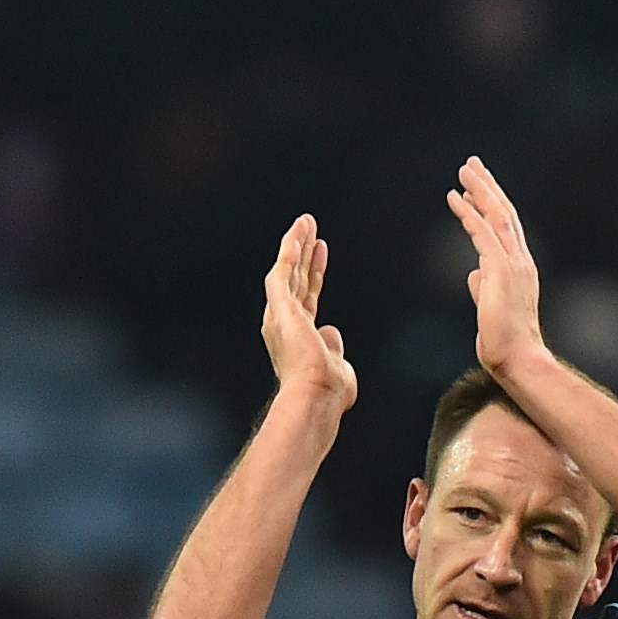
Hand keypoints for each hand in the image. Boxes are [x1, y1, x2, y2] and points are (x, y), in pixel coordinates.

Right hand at [259, 214, 357, 422]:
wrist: (315, 396)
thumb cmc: (328, 392)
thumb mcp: (337, 366)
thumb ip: (333, 348)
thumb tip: (331, 331)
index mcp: (297, 338)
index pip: (306, 298)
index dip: (314, 274)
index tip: (320, 254)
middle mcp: (284, 325)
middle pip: (296, 280)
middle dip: (303, 253)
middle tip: (310, 229)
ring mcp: (280, 315)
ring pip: (289, 271)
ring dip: (296, 244)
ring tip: (306, 222)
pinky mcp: (280, 307)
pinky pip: (284, 271)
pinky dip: (290, 249)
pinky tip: (298, 231)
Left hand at [445, 157, 548, 379]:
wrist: (519, 359)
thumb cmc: (505, 342)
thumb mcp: (490, 308)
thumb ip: (484, 287)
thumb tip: (473, 274)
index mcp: (521, 269)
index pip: (507, 229)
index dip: (491, 205)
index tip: (476, 189)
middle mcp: (521, 260)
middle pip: (504, 213)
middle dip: (487, 187)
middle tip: (472, 165)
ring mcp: (513, 264)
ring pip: (496, 216)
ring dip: (479, 190)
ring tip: (463, 171)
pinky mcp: (500, 270)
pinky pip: (482, 233)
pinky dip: (468, 213)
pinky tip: (454, 197)